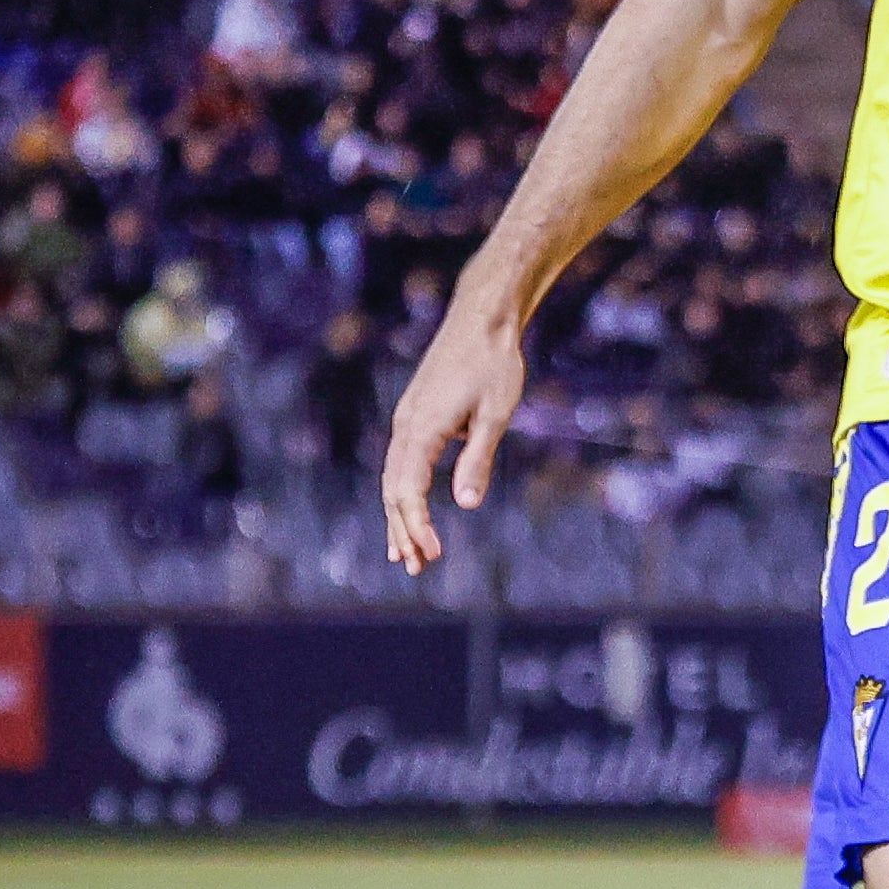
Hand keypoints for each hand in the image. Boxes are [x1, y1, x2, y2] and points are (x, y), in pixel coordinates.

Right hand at [377, 303, 529, 572]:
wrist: (483, 320)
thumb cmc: (495, 365)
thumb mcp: (495, 414)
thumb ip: (478, 459)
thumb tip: (465, 504)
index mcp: (421, 429)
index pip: (408, 490)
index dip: (417, 526)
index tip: (430, 555)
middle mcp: (405, 426)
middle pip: (393, 489)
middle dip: (402, 529)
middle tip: (414, 567)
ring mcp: (407, 419)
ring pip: (393, 477)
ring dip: (399, 514)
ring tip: (405, 552)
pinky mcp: (415, 415)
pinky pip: (401, 461)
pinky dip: (402, 490)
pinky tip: (410, 507)